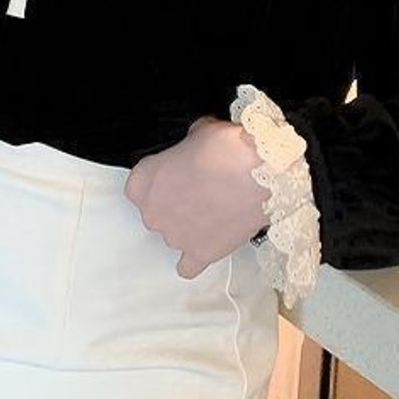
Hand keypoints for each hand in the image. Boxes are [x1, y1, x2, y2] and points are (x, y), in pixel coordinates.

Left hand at [124, 116, 271, 278]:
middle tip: (200, 191)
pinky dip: (194, 259)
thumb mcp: (200, 132)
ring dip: (188, 227)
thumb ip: (189, 144)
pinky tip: (206, 245)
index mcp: (145, 179)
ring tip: (215, 212)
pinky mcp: (200, 254)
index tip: (175, 175)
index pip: (138, 186)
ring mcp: (175, 236)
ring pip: (173, 236)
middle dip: (174, 204)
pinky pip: (187, 266)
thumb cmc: (227, 150)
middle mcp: (153, 212)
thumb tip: (197, 144)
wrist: (260, 175)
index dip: (159, 180)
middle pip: (155, 212)